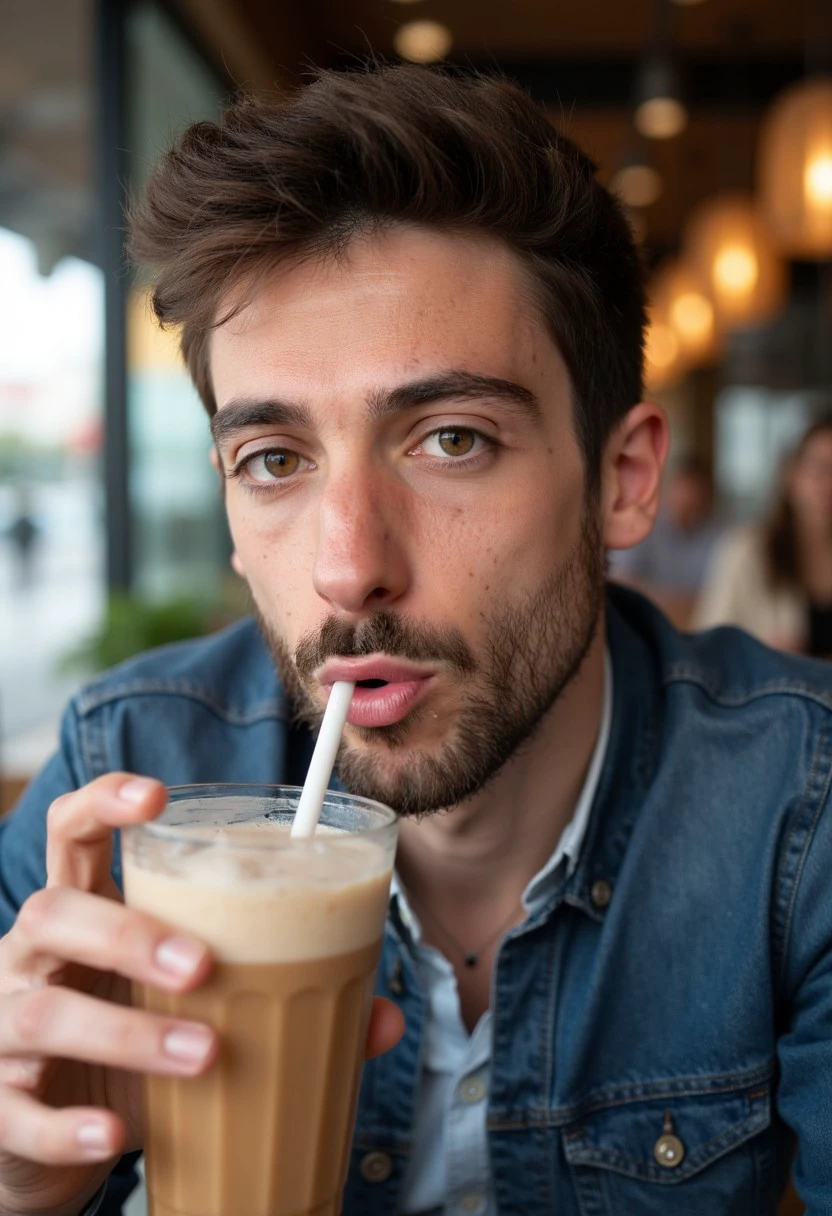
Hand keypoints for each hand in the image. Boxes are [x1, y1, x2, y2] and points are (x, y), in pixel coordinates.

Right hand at [0, 775, 403, 1215]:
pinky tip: (115, 1133)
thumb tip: (383, 1020)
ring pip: (43, 1012)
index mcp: (84, 913)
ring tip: (205, 1054)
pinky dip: (69, 1125)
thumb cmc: (127, 1041)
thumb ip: (280, 995)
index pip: (70, 832)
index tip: (158, 797)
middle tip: (204, 964)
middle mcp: (36, 959)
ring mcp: (6, 1031)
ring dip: (128, 1032)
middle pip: (53, 913)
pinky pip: (20, 1114)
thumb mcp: (191, 1005)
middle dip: (128, 932)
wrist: (43, 1133)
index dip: (103, 802)